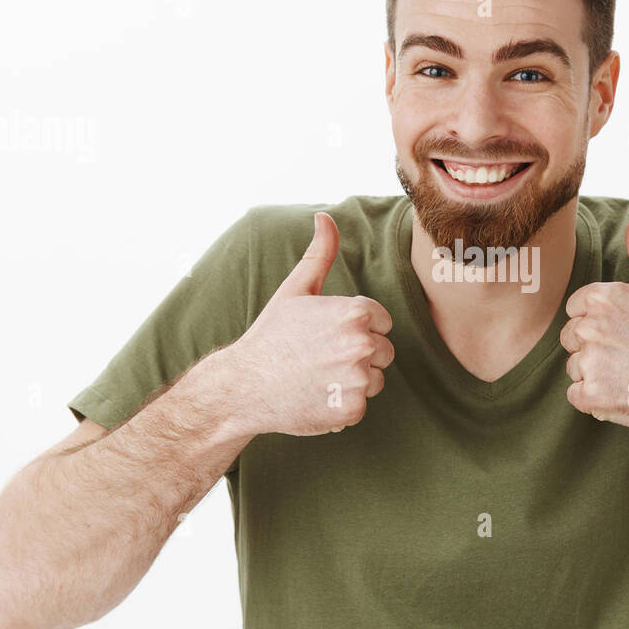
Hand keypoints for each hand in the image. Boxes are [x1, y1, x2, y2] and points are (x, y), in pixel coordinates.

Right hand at [220, 212, 394, 436]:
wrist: (243, 386)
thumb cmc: (271, 336)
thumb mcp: (295, 290)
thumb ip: (320, 253)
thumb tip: (324, 217)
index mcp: (354, 312)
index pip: (382, 322)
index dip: (356, 329)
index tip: (327, 335)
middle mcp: (361, 344)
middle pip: (384, 352)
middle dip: (358, 355)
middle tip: (320, 358)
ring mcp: (358, 380)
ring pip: (376, 380)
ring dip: (353, 382)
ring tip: (318, 377)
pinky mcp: (352, 410)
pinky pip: (361, 406)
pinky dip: (342, 407)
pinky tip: (316, 397)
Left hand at [559, 209, 628, 434]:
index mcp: (602, 297)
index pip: (576, 310)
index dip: (599, 323)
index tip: (624, 332)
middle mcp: (590, 327)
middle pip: (570, 338)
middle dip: (593, 348)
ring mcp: (589, 362)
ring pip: (573, 367)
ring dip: (595, 375)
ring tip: (628, 374)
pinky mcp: (590, 395)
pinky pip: (576, 396)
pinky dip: (595, 399)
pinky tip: (623, 392)